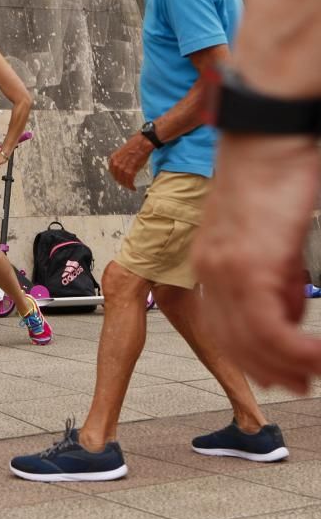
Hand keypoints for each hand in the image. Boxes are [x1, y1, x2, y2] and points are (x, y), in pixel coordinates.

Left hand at [108, 133, 153, 189]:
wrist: (143, 142)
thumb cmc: (136, 144)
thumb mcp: (123, 150)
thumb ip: (121, 156)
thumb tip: (124, 161)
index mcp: (114, 158)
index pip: (112, 171)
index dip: (116, 176)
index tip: (120, 179)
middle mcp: (116, 163)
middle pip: (117, 177)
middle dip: (121, 182)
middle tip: (126, 184)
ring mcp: (123, 167)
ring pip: (122, 180)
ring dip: (126, 185)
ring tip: (130, 187)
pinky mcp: (131, 170)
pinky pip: (129, 181)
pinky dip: (131, 186)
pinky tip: (133, 188)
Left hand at [194, 133, 320, 393]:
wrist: (267, 135)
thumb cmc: (275, 175)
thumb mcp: (274, 236)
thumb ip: (276, 273)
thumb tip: (287, 305)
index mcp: (209, 262)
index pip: (224, 327)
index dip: (254, 358)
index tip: (285, 373)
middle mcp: (209, 270)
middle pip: (234, 341)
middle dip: (271, 369)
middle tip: (305, 383)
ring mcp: (225, 268)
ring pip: (251, 341)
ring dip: (289, 364)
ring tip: (317, 369)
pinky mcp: (248, 264)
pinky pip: (266, 327)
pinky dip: (293, 350)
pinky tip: (317, 356)